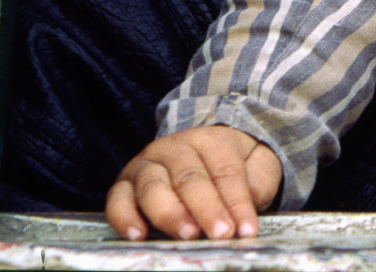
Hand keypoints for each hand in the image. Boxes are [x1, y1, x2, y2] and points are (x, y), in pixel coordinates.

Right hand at [105, 126, 280, 240]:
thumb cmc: (229, 166)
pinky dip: (124, 217)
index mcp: (210, 140)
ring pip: (153, 186)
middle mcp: (173, 148)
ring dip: (170, 213)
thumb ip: (258, 181)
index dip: (237, 202)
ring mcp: (146, 165)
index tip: (247, 229)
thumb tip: (249, 205)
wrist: (198, 154)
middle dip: (207, 208)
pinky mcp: (123, 185)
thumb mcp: (256, 165)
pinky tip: (138, 235)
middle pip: (189, 178)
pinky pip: (117, 199)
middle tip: (221, 233)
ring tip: (188, 234)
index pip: (225, 171)